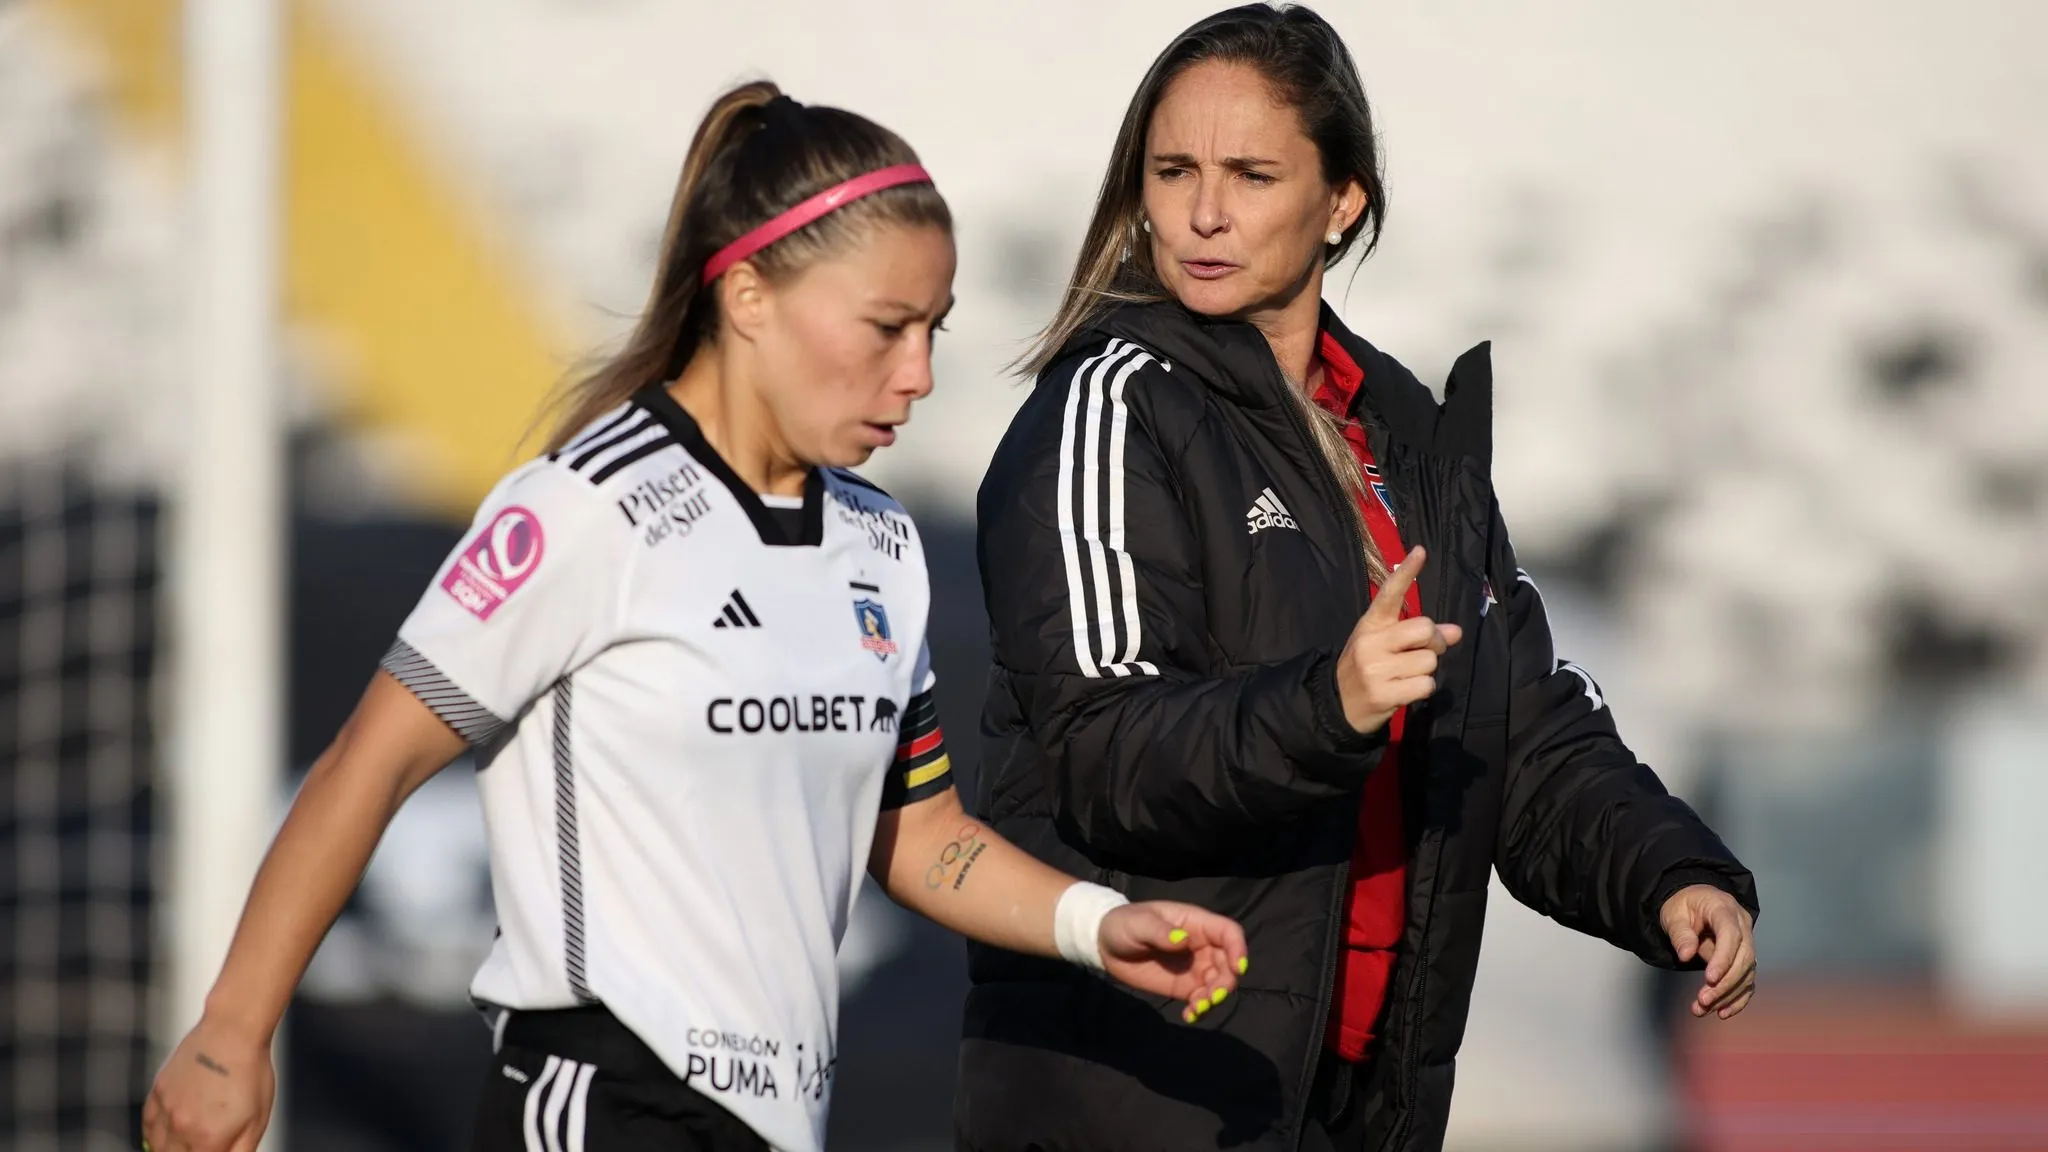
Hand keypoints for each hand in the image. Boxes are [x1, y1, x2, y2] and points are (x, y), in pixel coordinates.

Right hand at [142, 1017, 273, 1151]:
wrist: (232, 1031)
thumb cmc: (251, 1072)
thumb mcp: (257, 1119)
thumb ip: (240, 1151)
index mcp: (209, 1139)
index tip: (213, 1148)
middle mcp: (182, 1128)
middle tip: (202, 1143)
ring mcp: (166, 1110)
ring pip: (157, 1147)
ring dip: (170, 1149)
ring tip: (189, 1141)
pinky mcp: (158, 1092)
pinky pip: (148, 1125)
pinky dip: (155, 1133)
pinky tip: (170, 1132)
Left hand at [1098, 901, 1249, 1023]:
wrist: (1106, 945)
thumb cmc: (1125, 924)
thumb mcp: (1139, 924)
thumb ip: (1160, 931)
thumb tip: (1182, 939)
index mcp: (1196, 923)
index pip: (1229, 933)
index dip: (1238, 949)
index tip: (1237, 968)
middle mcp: (1201, 946)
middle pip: (1228, 963)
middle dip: (1226, 982)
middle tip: (1211, 997)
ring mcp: (1195, 967)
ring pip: (1218, 984)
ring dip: (1214, 998)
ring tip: (1197, 1008)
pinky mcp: (1184, 986)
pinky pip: (1201, 999)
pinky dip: (1200, 1009)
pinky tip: (1189, 1015)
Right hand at [1335, 547, 1463, 732]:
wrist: (1338, 704)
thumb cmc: (1368, 667)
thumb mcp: (1386, 644)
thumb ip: (1418, 635)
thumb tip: (1456, 631)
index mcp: (1371, 624)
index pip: (1390, 594)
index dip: (1406, 572)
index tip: (1421, 551)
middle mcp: (1371, 642)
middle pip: (1424, 629)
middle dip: (1435, 641)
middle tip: (1426, 651)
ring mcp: (1375, 669)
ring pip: (1429, 661)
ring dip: (1427, 670)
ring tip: (1407, 675)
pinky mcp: (1382, 694)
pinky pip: (1425, 685)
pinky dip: (1423, 689)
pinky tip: (1406, 690)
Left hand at [1660, 884, 1757, 1019]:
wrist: (1693, 902)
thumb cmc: (1683, 905)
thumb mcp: (1673, 914)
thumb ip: (1681, 934)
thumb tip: (1686, 956)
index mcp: (1724, 908)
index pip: (1731, 935)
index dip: (1724, 958)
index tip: (1710, 979)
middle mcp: (1741, 925)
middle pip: (1744, 958)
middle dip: (1725, 984)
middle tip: (1703, 1000)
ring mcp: (1746, 942)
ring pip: (1747, 973)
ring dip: (1727, 995)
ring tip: (1702, 1009)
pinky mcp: (1744, 959)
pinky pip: (1747, 981)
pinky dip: (1737, 999)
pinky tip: (1723, 1012)